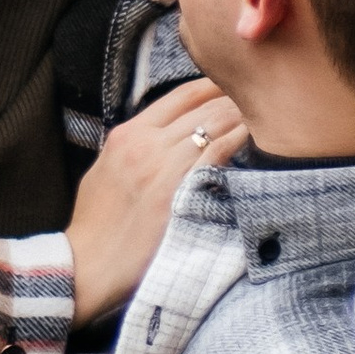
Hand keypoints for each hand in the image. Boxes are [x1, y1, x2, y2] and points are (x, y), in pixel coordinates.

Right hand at [65, 74, 242, 323]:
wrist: (87, 266)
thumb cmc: (96, 224)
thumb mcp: (106, 170)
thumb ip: (135, 146)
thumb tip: (165, 134)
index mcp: (129, 135)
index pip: (183, 95)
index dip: (216, 88)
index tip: (238, 92)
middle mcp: (146, 144)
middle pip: (205, 106)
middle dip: (237, 103)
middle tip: (263, 108)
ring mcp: (162, 167)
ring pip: (216, 125)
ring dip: (244, 121)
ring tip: (267, 124)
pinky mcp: (178, 194)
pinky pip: (217, 154)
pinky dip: (238, 142)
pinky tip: (254, 143)